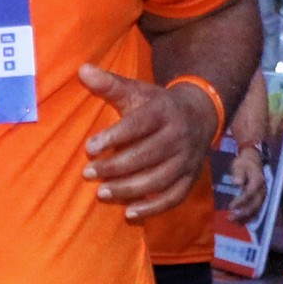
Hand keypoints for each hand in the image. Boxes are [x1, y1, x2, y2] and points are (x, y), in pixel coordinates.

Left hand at [78, 63, 218, 219]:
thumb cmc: (158, 105)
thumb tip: (82, 70)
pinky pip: (174, 197)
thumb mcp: (137, 91)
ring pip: (159, 179)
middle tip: (88, 174)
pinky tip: (129, 213)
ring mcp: (187, 160)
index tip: (89, 147)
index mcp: (163, 112)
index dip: (114, 136)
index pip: (139, 125)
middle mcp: (178, 136)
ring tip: (102, 193)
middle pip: (147, 155)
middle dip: (116, 166)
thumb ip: (110, 84)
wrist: (200, 114)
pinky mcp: (190, 178)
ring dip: (129, 189)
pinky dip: (153, 208)